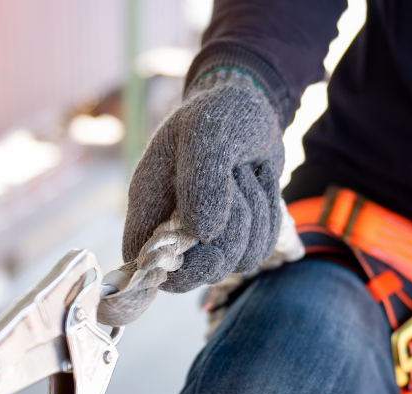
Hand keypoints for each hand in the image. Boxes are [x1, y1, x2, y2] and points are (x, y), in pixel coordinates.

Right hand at [123, 69, 284, 292]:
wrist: (251, 106)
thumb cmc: (220, 113)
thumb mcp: (208, 133)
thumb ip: (203, 181)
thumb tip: (204, 233)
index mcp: (149, 202)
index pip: (142, 259)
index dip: (171, 264)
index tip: (203, 235)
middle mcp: (174, 226)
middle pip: (199, 270)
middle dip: (230, 233)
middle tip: (236, 182)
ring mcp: (208, 236)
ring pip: (238, 260)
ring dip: (255, 215)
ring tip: (245, 174)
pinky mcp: (239, 235)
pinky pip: (261, 249)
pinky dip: (269, 216)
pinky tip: (258, 184)